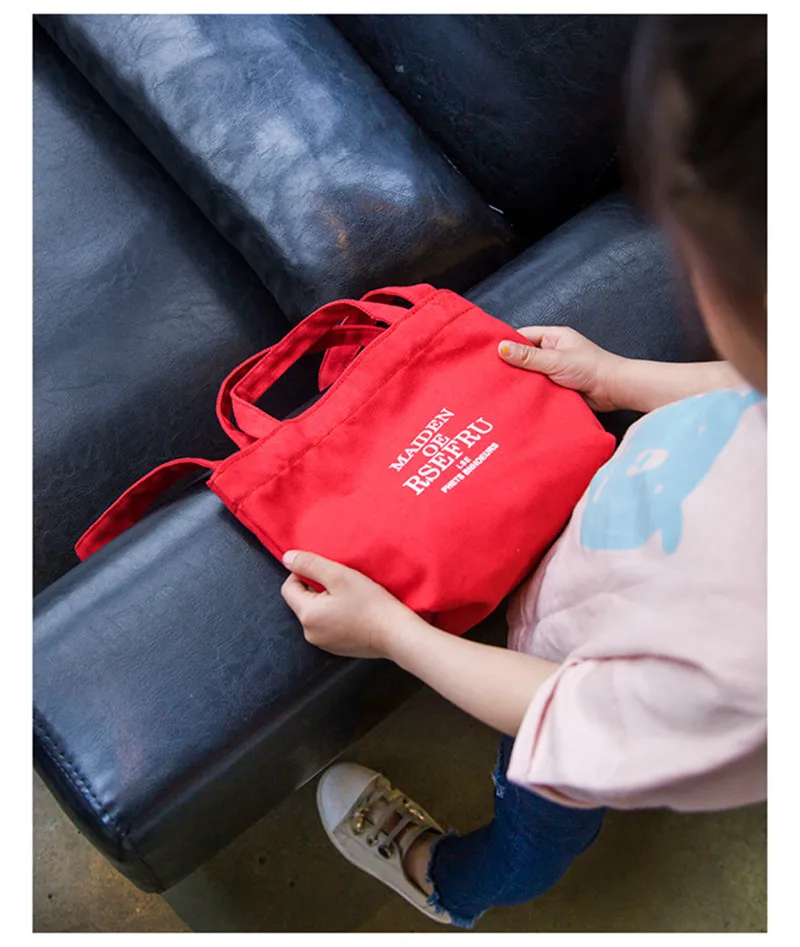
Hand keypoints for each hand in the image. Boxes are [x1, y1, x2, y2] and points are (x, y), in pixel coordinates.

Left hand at [280, 551, 418, 658]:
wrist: (396, 634)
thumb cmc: (370, 603)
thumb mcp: (339, 575)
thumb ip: (310, 564)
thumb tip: (286, 558)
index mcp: (307, 615)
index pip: (288, 588)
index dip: (302, 573)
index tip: (325, 570)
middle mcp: (309, 633)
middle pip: (301, 601)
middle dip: (316, 589)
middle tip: (341, 582)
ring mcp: (323, 643)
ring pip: (315, 614)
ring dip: (326, 602)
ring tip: (349, 597)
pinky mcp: (337, 648)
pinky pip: (327, 626)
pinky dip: (335, 616)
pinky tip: (354, 611)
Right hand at [498, 326, 623, 411]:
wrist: (614, 390)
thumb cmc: (591, 368)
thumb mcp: (555, 360)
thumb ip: (527, 357)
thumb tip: (500, 348)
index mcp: (553, 337)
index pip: (522, 336)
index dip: (506, 344)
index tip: (487, 354)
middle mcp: (553, 351)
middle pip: (524, 356)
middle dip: (511, 365)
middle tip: (489, 375)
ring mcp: (554, 369)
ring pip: (530, 374)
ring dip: (521, 381)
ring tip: (499, 388)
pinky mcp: (557, 386)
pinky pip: (538, 388)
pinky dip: (530, 392)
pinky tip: (517, 398)